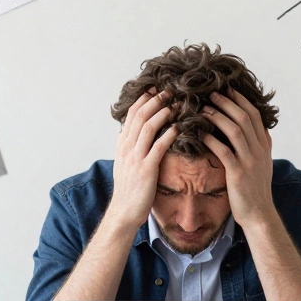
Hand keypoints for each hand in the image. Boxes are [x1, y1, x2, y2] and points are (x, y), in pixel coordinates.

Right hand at [108, 88, 178, 228]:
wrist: (124, 211)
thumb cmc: (130, 188)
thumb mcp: (126, 163)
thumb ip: (133, 147)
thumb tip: (141, 133)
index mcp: (122, 145)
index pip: (132, 115)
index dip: (144, 99)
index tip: (155, 89)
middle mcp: (126, 148)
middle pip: (139, 116)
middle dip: (154, 101)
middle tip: (169, 90)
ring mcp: (135, 158)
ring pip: (147, 128)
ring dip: (162, 113)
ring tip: (175, 103)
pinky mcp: (146, 169)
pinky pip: (158, 147)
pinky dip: (168, 135)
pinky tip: (178, 127)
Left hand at [201, 89, 274, 227]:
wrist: (259, 214)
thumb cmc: (256, 189)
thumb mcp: (262, 164)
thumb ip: (258, 145)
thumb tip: (251, 129)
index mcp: (265, 146)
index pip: (255, 115)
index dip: (241, 100)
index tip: (227, 89)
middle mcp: (259, 150)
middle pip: (245, 118)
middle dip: (227, 102)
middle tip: (211, 93)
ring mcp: (250, 161)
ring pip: (235, 130)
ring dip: (218, 117)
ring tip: (203, 109)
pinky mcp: (237, 174)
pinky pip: (223, 151)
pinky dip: (211, 139)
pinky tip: (199, 133)